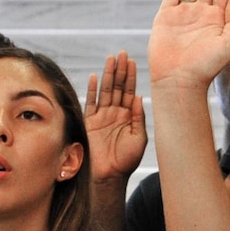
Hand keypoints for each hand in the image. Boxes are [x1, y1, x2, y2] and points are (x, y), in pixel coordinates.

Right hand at [85, 51, 147, 181]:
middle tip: (123, 54)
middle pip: (118, 87)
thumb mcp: (139, 138)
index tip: (132, 61)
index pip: (130, 91)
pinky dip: (92, 90)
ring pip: (105, 91)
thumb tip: (139, 97)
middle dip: (120, 70)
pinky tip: (95, 77)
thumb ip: (138, 118)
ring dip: (108, 75)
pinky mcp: (90, 123)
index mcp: (128, 116)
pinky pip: (91, 103)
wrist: (109, 176)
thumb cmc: (126, 161)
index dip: (131, 76)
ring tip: (111, 59)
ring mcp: (102, 117)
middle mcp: (115, 113)